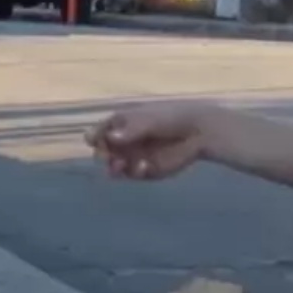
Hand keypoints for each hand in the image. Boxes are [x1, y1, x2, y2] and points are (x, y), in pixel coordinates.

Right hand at [85, 103, 210, 180]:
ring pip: (115, 166)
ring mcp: (134, 156)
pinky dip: (135, 173)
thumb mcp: (149, 120)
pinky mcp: (146, 170)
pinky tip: (143, 167)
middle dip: (102, 155)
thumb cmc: (171, 117)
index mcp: (120, 124)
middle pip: (103, 151)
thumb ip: (130, 130)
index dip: (95, 137)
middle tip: (106, 157)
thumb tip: (110, 137)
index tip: (95, 141)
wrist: (198, 131)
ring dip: (115, 168)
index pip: (99, 131)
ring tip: (120, 166)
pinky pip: (134, 175)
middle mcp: (124, 141)